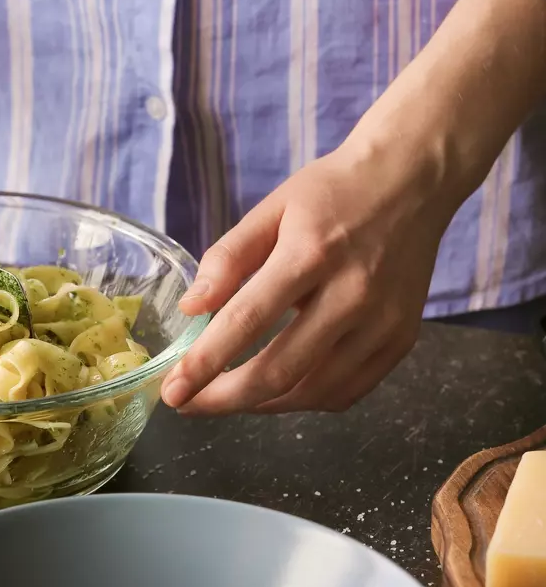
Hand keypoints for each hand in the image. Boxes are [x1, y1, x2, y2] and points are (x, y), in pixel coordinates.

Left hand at [160, 141, 454, 414]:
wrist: (413, 181)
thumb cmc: (332, 194)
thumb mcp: (271, 209)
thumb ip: (228, 258)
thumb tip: (190, 308)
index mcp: (311, 254)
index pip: (247, 320)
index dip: (205, 363)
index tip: (173, 391)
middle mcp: (352, 295)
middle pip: (279, 370)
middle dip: (224, 398)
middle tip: (187, 404)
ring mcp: (383, 324)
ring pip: (311, 392)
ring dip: (260, 405)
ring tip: (224, 397)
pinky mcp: (401, 341)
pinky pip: (346, 393)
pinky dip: (303, 401)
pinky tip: (274, 392)